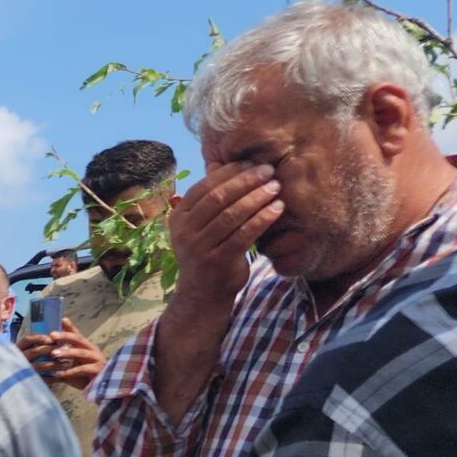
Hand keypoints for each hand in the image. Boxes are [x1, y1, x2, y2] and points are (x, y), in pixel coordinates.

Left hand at [19, 315, 105, 389]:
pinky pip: (83, 369)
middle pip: (78, 340)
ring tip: (53, 354)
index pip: (77, 335)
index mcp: (86, 348)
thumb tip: (43, 358)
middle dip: (65, 337)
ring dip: (67, 353)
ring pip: (81, 353)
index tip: (61, 320)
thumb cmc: (84, 378)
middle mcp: (92, 351)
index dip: (69, 328)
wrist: (101, 391)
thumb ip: (61, 361)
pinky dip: (71, 371)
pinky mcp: (98, 371)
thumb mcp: (70, 367)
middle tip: (51, 336)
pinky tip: (60, 373)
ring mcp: (96, 360)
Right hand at [166, 161, 280, 313]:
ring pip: (232, 215)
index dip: (229, 173)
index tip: (252, 164)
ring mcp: (200, 248)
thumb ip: (208, 200)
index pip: (204, 187)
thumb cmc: (207, 252)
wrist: (203, 294)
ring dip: (257, 198)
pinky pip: (244, 234)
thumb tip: (223, 162)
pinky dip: (263, 218)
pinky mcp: (219, 261)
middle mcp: (184, 233)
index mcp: (178, 218)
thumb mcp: (199, 226)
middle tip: (269, 171)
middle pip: (219, 198)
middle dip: (246, 181)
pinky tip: (277, 208)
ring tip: (276, 188)